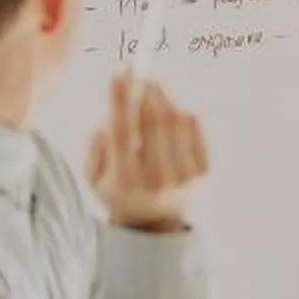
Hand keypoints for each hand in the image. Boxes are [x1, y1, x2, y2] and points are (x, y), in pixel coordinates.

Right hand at [87, 76, 207, 232]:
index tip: (119, 74)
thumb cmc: (119, 190)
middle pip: (153, 121)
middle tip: (140, 74)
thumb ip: (97, 144)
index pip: (121, 134)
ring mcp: (183, 177)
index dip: (119, 101)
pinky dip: (180, 113)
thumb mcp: (94, 175)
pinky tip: (171, 117)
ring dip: (162, 98)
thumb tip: (115, 111)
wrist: (155, 223)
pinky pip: (193, 126)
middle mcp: (156, 181)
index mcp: (124, 183)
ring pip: (175, 119)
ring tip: (152, 94)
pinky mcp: (203, 172)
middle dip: (146, 90)